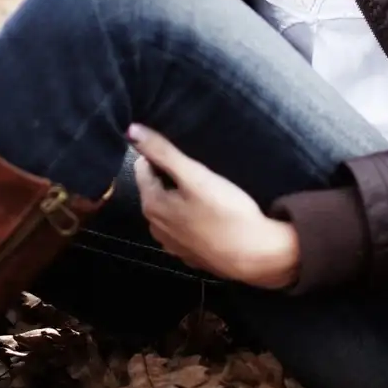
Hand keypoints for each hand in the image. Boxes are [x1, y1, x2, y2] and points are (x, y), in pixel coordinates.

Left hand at [127, 123, 300, 289]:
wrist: (256, 257)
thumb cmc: (226, 213)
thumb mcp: (195, 176)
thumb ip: (163, 152)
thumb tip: (131, 131)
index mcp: (152, 206)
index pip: (142, 169)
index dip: (160, 157)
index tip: (182, 155)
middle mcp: (155, 228)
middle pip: (156, 190)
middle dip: (171, 178)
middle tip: (199, 173)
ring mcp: (173, 245)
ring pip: (170, 210)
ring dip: (182, 199)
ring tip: (207, 192)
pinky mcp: (191, 255)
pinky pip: (184, 228)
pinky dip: (192, 219)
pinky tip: (212, 216)